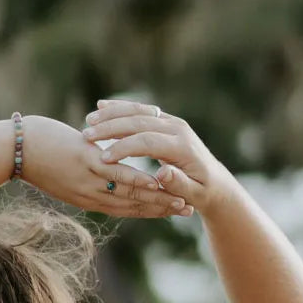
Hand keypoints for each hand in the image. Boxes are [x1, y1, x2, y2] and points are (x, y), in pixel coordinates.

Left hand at [20, 114, 189, 218]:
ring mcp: (89, 181)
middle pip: (133, 206)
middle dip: (162, 209)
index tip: (173, 211)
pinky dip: (138, 180)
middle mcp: (91, 195)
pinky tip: (157, 182)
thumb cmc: (39, 156)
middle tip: (189, 211)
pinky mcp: (86, 164)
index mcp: (88, 198)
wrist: (15, 150)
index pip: (126, 208)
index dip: (151, 211)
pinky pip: (117, 175)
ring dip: (157, 199)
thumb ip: (88, 176)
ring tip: (182, 201)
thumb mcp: (67, 173)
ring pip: (129, 194)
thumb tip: (102, 170)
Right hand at [81, 100, 236, 216]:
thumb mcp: (195, 193)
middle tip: (87, 134)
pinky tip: (100, 108)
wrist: (215, 181)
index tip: (103, 157)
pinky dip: (119, 109)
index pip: (148, 141)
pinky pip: (138, 110)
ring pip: (137, 111)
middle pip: (140, 121)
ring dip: (112, 114)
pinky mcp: (164, 121)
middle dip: (112, 127)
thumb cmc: (203, 192)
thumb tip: (163, 173)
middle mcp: (177, 129)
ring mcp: (170, 122)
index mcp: (182, 146)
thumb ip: (180, 184)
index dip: (125, 148)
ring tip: (88, 121)